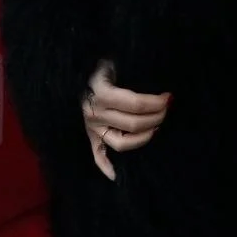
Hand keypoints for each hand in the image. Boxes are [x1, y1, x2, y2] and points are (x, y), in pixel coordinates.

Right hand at [81, 60, 170, 180]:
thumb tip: (157, 73)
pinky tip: (116, 175)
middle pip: (134, 124)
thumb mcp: (110, 61)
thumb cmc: (97, 64)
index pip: (136, 104)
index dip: (157, 102)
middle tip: (167, 109)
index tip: (169, 97)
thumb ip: (129, 67)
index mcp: (102, 94)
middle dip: (156, 117)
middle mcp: (96, 114)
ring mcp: (92, 128)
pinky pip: (97, 155)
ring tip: (157, 128)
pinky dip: (105, 166)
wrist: (68, 70)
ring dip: (144, 137)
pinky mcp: (90, 136)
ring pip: (122, 143)